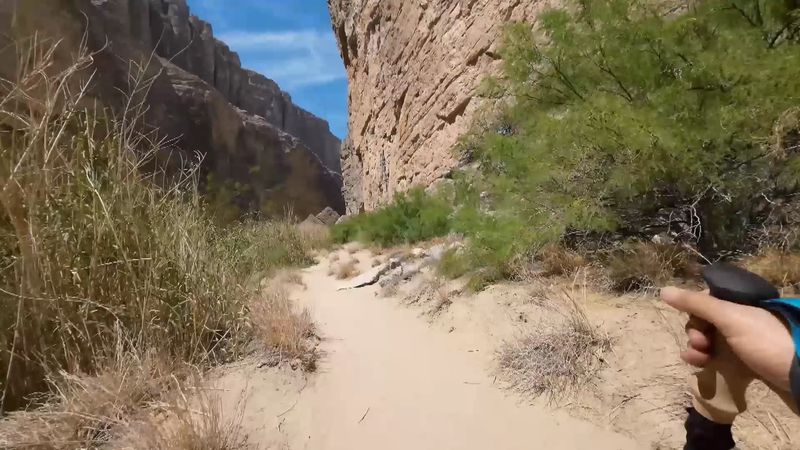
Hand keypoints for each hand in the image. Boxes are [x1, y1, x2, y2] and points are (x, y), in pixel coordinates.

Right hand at [661, 286, 794, 392]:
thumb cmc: (765, 340)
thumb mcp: (730, 318)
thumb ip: (697, 304)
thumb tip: (662, 290)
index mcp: (740, 302)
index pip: (706, 300)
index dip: (695, 312)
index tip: (698, 326)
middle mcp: (741, 318)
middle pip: (705, 321)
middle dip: (695, 333)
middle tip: (701, 345)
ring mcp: (743, 341)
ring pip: (709, 340)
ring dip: (696, 349)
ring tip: (698, 360)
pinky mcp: (746, 362)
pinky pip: (718, 358)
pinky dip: (705, 361)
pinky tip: (699, 366)